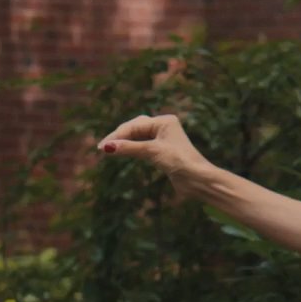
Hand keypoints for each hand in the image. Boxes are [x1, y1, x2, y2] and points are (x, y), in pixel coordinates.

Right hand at [99, 114, 213, 192]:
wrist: (199, 180)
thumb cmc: (180, 162)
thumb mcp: (152, 152)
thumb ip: (129, 148)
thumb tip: (107, 147)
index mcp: (164, 121)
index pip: (134, 126)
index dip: (117, 136)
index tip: (101, 147)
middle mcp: (163, 127)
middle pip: (134, 129)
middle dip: (119, 137)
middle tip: (102, 148)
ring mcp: (163, 139)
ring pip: (137, 138)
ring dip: (124, 143)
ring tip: (109, 151)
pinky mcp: (162, 152)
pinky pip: (142, 146)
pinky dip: (131, 149)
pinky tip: (122, 153)